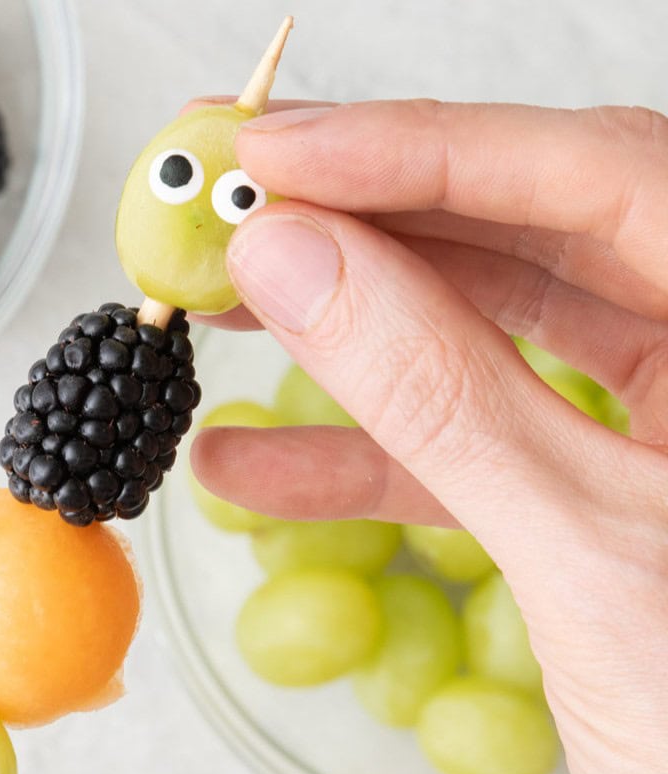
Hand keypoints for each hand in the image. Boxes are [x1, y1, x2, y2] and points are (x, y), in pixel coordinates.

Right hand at [190, 100, 667, 773]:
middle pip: (529, 235)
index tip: (278, 157)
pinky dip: (364, 462)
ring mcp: (660, 430)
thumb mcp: (584, 556)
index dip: (421, 151)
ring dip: (346, 341)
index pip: (593, 175)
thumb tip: (305, 265)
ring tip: (216, 325)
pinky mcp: (604, 506)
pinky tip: (249, 469)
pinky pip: (474, 452)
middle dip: (367, 227)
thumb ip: (442, 399)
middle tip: (230, 212)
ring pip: (489, 339)